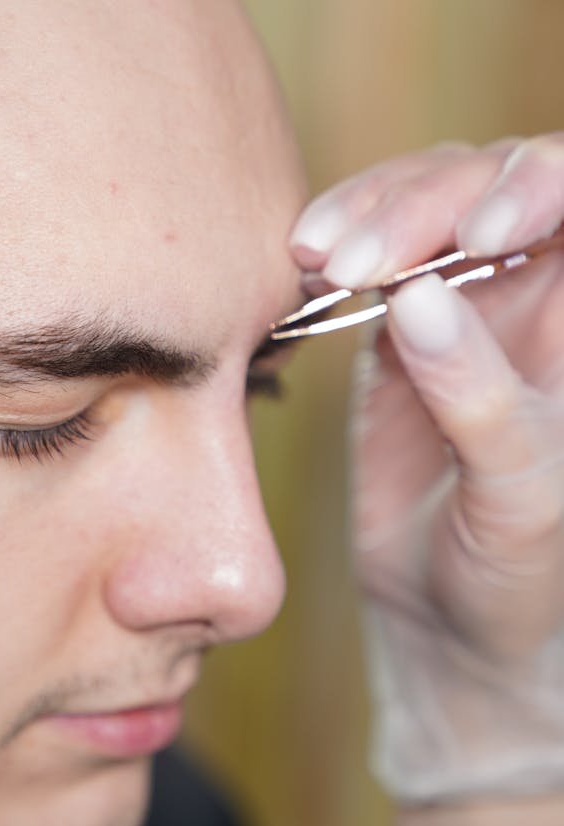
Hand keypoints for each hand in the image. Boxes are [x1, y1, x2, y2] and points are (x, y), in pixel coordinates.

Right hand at [290, 136, 563, 798]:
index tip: (479, 237)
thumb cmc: (518, 569)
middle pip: (494, 186)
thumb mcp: (519, 489)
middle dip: (430, 204)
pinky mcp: (399, 326)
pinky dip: (336, 248)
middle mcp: (539, 293)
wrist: (449, 623)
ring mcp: (468, 302)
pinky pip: (372, 254)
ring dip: (373, 216)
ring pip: (429, 202)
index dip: (536, 190)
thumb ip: (476, 393)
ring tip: (318, 259)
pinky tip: (303, 265)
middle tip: (361, 261)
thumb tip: (418, 294)